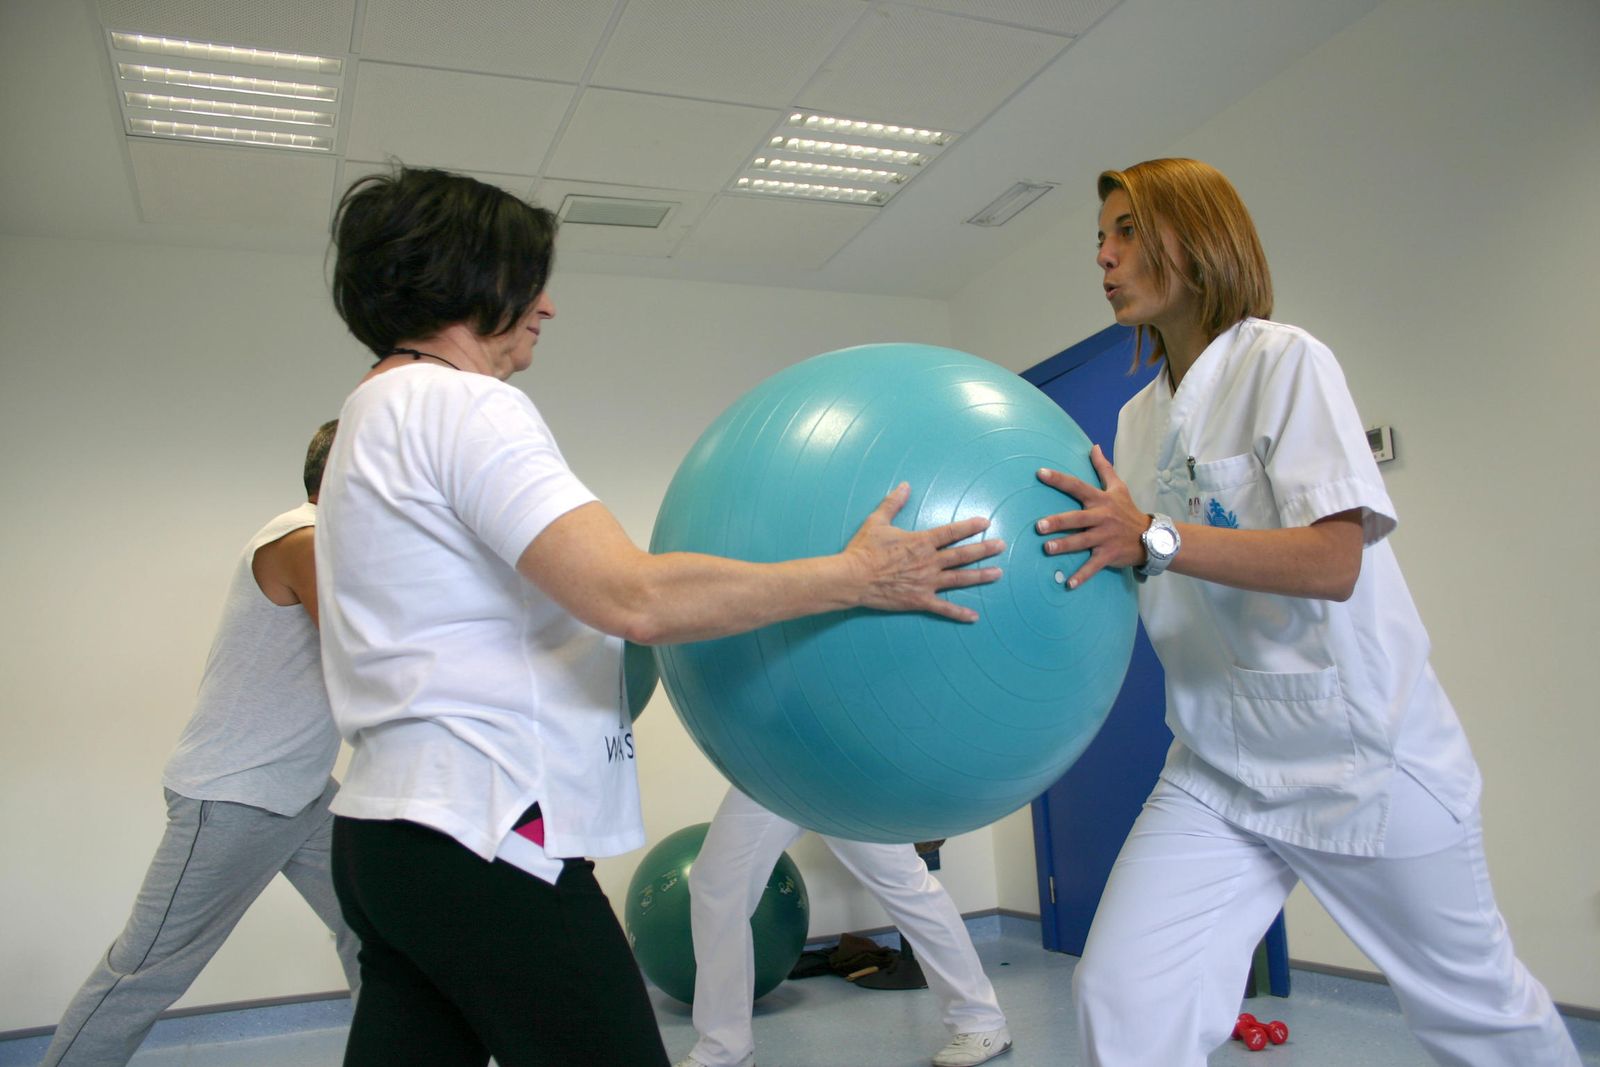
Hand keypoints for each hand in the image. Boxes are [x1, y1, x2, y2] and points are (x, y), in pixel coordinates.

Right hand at [845, 483, 1003, 620]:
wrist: (852, 578)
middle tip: (1001, 545)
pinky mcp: (920, 600)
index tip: (985, 522)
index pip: (951, 532)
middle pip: (962, 555)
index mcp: (921, 542)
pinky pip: (943, 608)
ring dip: (980, 576)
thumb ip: (893, 503)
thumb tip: (905, 485)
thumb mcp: (877, 521)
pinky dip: (959, 613)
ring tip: (998, 573)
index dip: (970, 526)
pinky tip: (974, 616)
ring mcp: (927, 582)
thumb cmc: (864, 550)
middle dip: (984, 549)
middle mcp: (929, 562)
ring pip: (959, 579)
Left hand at [1035, 445, 1148, 588]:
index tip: (1040, 473)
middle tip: (1039, 526)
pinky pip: (1093, 566)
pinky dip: (1082, 576)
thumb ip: (1104, 468)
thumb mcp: (1118, 487)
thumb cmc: (1128, 511)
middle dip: (1059, 522)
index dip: (1059, 479)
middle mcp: (1101, 518)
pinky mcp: (1108, 555)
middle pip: (1077, 518)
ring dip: (1065, 546)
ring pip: (1082, 542)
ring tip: (1047, 549)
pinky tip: (1068, 584)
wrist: (1151, 537)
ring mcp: (1105, 538)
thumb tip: (1094, 446)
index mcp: (1100, 500)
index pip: (1077, 486)